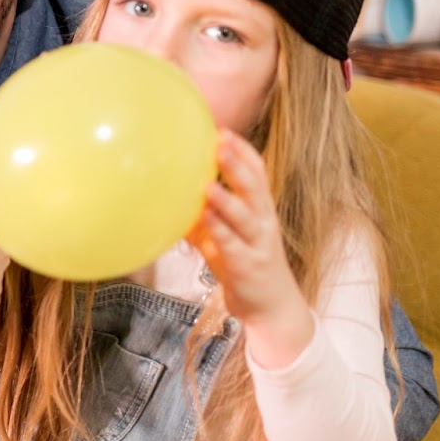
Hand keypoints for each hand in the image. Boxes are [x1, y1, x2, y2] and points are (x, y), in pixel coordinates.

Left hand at [187, 130, 312, 366]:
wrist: (271, 309)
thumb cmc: (244, 265)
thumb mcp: (222, 237)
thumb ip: (201, 217)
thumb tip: (168, 197)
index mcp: (260, 211)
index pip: (258, 174)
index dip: (243, 153)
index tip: (224, 131)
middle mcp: (263, 223)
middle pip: (254, 188)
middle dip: (237, 165)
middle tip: (220, 143)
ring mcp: (257, 245)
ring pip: (245, 216)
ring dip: (227, 199)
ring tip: (207, 183)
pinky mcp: (247, 267)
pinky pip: (232, 246)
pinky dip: (219, 232)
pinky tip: (204, 219)